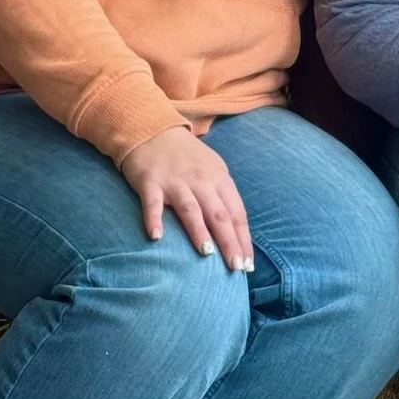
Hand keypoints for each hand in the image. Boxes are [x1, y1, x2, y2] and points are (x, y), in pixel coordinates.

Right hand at [119, 126, 252, 271]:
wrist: (153, 130)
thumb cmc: (186, 157)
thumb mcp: (212, 171)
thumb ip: (223, 198)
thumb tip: (237, 234)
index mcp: (219, 179)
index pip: (236, 213)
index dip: (243, 240)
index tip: (248, 266)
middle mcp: (200, 180)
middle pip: (218, 215)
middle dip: (229, 242)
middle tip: (236, 268)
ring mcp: (175, 181)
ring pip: (190, 209)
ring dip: (199, 231)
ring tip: (206, 253)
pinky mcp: (150, 181)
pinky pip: (152, 203)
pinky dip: (154, 219)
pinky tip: (156, 237)